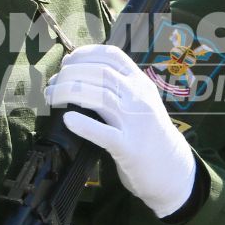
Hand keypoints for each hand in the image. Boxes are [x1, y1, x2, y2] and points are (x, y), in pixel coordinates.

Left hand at [44, 43, 197, 217]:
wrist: (172, 170)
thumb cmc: (148, 135)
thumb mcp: (140, 103)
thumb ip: (119, 88)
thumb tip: (79, 73)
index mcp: (141, 84)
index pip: (113, 56)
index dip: (85, 54)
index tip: (66, 62)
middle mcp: (140, 98)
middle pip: (101, 73)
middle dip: (70, 74)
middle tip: (52, 85)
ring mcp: (136, 123)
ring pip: (100, 97)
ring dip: (69, 93)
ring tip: (51, 98)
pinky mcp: (130, 148)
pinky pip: (104, 133)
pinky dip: (83, 124)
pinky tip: (67, 120)